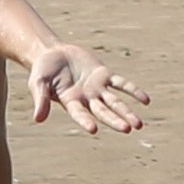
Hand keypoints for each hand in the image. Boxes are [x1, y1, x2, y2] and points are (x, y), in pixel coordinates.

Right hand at [29, 43, 149, 133]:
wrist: (52, 53)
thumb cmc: (42, 70)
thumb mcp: (38, 83)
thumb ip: (41, 99)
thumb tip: (37, 120)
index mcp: (70, 102)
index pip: (80, 114)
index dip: (85, 121)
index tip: (93, 130)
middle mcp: (87, 99)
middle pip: (103, 111)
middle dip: (115, 120)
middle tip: (128, 129)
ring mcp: (97, 88)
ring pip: (115, 102)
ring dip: (126, 112)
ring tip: (139, 125)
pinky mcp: (104, 75)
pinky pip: (121, 84)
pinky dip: (133, 91)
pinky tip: (145, 101)